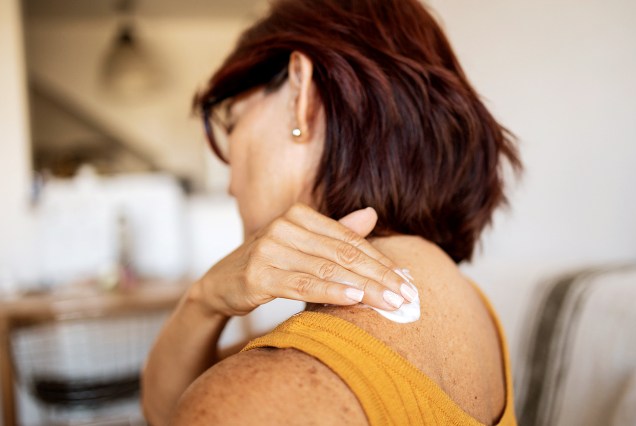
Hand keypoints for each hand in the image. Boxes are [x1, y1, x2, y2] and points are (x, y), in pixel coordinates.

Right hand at [191, 203, 416, 316]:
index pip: (349, 240)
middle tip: (406, 296)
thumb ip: (336, 233)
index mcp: (299, 215)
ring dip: (364, 287)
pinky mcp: (258, 273)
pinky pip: (302, 284)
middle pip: (343, 254)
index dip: (380, 261)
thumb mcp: (303, 246)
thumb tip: (372, 214)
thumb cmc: (268, 265)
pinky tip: (354, 299)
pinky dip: (331, 291)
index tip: (405, 281)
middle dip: (379, 277)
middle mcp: (284, 226)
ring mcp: (269, 248)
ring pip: (327, 269)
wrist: (220, 284)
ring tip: (390, 303)